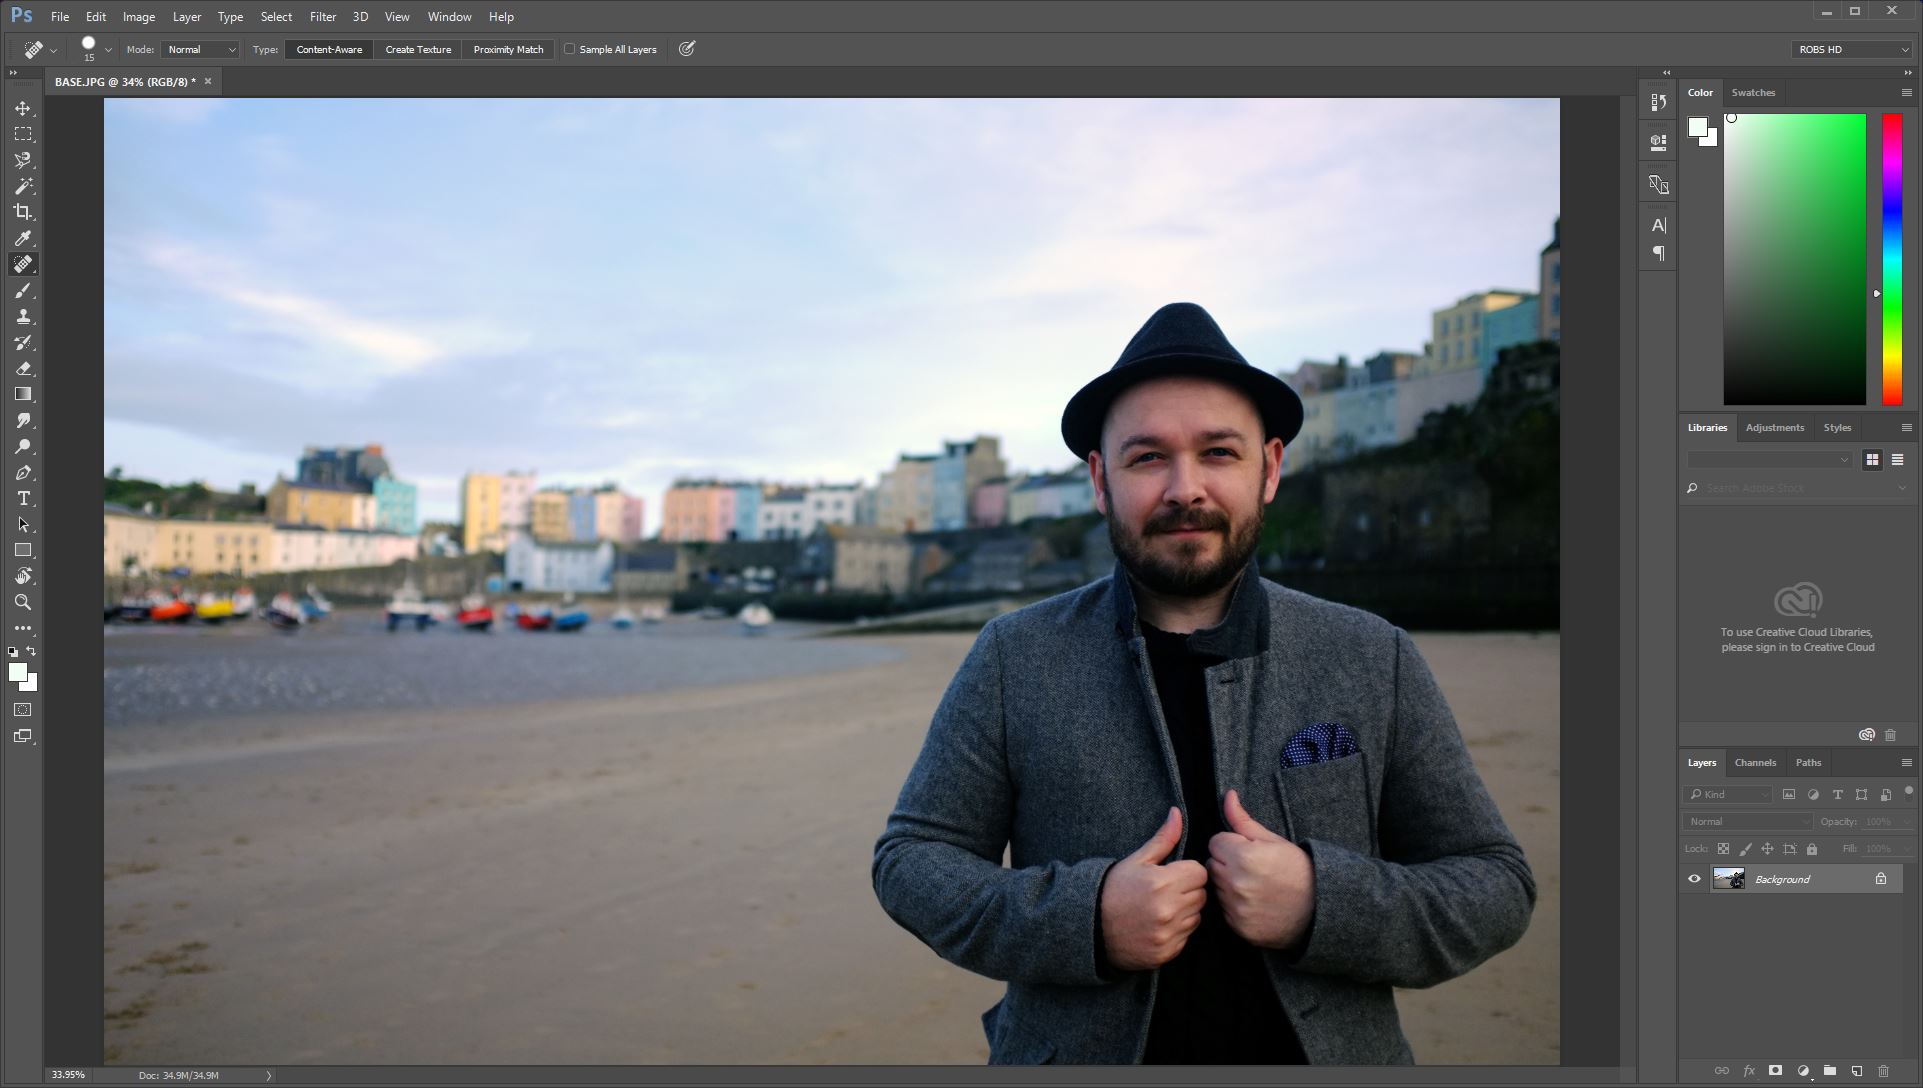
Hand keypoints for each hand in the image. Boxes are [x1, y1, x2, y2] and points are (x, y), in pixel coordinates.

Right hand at [1099, 806, 1207, 970]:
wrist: (1089, 927)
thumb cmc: (1113, 889)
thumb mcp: (1136, 861)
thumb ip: (1163, 840)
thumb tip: (1178, 813)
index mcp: (1161, 883)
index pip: (1200, 873)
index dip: (1187, 871)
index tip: (1172, 874)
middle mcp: (1168, 910)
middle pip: (1201, 895)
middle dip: (1187, 890)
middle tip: (1165, 891)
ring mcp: (1167, 934)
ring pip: (1196, 917)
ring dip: (1185, 912)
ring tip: (1160, 908)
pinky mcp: (1166, 953)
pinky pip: (1186, 938)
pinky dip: (1176, 932)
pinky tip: (1157, 925)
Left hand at [1206, 789, 1314, 950]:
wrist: (1319, 909)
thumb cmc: (1297, 869)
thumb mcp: (1273, 840)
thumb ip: (1243, 820)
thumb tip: (1228, 795)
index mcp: (1243, 856)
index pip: (1215, 842)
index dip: (1231, 844)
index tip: (1247, 851)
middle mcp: (1236, 883)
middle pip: (1212, 865)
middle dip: (1227, 863)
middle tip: (1251, 868)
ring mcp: (1236, 908)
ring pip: (1216, 888)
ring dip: (1228, 885)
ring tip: (1254, 886)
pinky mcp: (1238, 927)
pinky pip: (1224, 910)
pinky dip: (1234, 906)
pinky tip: (1254, 903)